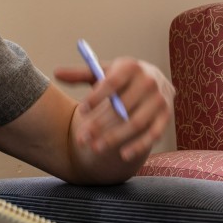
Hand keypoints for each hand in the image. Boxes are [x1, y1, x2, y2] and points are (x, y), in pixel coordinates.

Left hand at [55, 57, 172, 162]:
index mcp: (131, 67)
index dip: (96, 97)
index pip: (113, 82)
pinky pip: (153, 134)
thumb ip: (81, 74)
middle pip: (122, 106)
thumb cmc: (122, 78)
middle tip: (81, 139)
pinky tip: (122, 155)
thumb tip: (56, 72)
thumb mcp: (104, 72)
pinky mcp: (166, 116)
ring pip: (136, 123)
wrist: (154, 81)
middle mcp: (149, 81)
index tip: (81, 111)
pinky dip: (139, 146)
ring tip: (95, 148)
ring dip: (115, 137)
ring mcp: (159, 100)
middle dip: (100, 124)